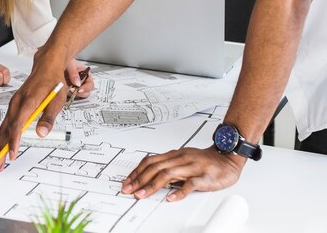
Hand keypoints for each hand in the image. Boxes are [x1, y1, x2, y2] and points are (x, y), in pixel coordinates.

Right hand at [0, 48, 67, 169]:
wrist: (47, 66)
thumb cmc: (53, 82)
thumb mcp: (57, 100)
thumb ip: (49, 117)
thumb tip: (41, 133)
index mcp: (28, 101)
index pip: (17, 125)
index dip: (14, 141)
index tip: (12, 155)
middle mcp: (17, 102)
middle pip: (5, 128)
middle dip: (1, 147)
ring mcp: (14, 102)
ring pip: (4, 125)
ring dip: (0, 143)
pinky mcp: (15, 104)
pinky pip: (6, 121)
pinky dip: (3, 134)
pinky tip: (3, 143)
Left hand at [64, 58, 93, 98]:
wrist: (58, 62)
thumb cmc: (67, 61)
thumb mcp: (70, 64)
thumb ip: (74, 72)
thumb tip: (77, 83)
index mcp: (86, 73)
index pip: (90, 84)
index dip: (86, 88)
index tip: (79, 89)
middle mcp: (83, 81)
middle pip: (87, 91)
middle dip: (81, 93)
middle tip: (74, 91)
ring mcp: (77, 86)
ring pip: (80, 95)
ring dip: (75, 94)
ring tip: (68, 89)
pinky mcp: (71, 89)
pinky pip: (72, 95)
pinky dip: (69, 94)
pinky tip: (65, 89)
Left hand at [121, 146, 245, 200]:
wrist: (226, 157)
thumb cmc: (204, 160)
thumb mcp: (182, 159)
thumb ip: (168, 165)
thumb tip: (149, 174)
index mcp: (174, 154)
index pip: (150, 161)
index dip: (137, 171)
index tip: (127, 181)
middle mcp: (180, 159)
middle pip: (155, 167)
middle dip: (139, 179)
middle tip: (129, 189)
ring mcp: (192, 167)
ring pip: (168, 174)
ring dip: (152, 185)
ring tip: (142, 194)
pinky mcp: (204, 177)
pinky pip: (190, 184)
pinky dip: (179, 191)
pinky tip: (170, 198)